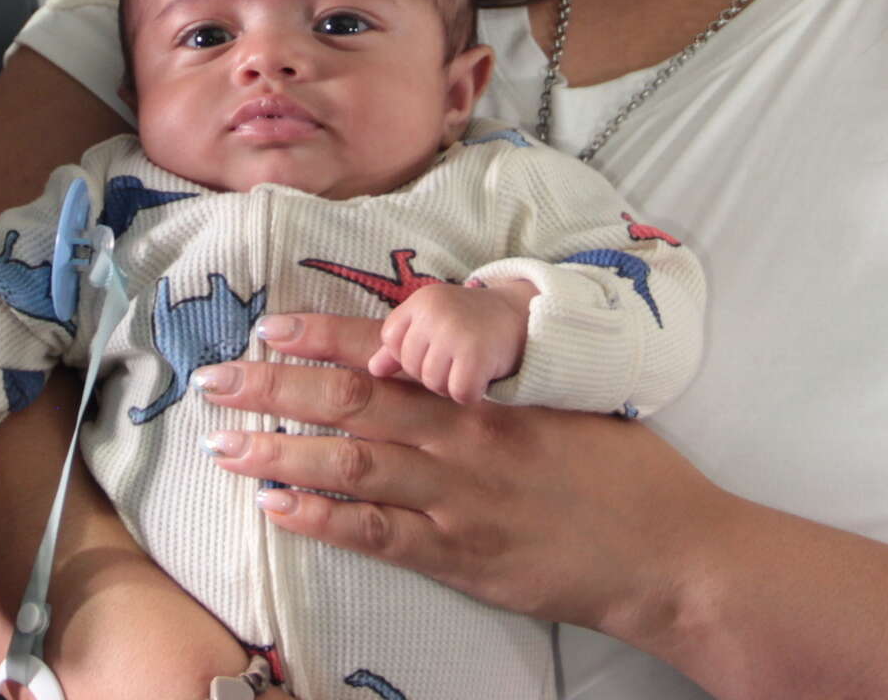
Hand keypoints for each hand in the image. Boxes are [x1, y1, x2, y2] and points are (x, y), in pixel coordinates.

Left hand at [200, 312, 724, 639]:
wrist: (672, 553)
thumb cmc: (628, 472)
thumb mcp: (568, 401)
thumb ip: (504, 382)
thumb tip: (445, 356)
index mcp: (490, 395)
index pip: (391, 354)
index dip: (324, 336)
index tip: (270, 325)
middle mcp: (466, 441)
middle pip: (352, 404)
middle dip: (276, 388)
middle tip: (215, 380)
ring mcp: (460, 504)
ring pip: (352, 468)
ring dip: (281, 453)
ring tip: (225, 445)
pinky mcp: (463, 561)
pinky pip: (379, 536)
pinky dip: (323, 521)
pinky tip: (279, 508)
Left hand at [367, 278, 536, 403]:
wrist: (526, 316)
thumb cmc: (474, 322)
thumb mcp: (436, 323)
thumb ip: (400, 345)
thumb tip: (372, 370)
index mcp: (422, 301)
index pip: (391, 341)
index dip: (411, 353)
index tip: (436, 347)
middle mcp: (436, 312)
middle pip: (412, 365)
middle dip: (434, 371)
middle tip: (459, 358)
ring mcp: (456, 332)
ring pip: (433, 383)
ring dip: (453, 383)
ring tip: (471, 366)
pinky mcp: (477, 355)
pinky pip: (459, 392)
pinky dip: (472, 393)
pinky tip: (483, 378)